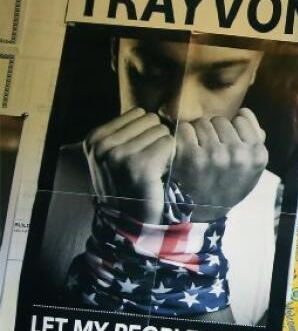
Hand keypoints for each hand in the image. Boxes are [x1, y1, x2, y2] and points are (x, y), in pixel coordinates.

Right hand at [83, 108, 173, 222]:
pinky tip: (160, 173)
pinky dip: (171, 157)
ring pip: (162, 131)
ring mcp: (119, 155)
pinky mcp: (140, 165)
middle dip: (156, 138)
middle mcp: (103, 144)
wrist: (131, 219)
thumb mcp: (112, 155)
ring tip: (153, 168)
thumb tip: (147, 111)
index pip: (138, 113)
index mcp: (94, 138)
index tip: (138, 153)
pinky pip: (169, 143)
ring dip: (164, 149)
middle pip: (151, 120)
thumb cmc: (128, 183)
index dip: (146, 132)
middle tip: (149, 162)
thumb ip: (123, 132)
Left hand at [172, 108, 268, 221]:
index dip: (232, 128)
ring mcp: (214, 154)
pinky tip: (184, 152)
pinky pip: (184, 129)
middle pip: (220, 120)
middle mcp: (239, 154)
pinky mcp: (190, 156)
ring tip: (197, 150)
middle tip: (210, 148)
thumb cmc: (229, 185)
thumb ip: (254, 138)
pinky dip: (181, 138)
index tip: (228, 142)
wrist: (203, 213)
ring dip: (197, 133)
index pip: (241, 118)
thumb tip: (244, 112)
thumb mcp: (251, 167)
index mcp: (258, 154)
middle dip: (213, 131)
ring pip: (201, 123)